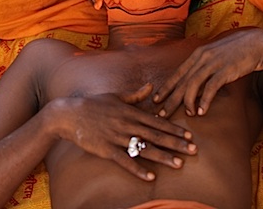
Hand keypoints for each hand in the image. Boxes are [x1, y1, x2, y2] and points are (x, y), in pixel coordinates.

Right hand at [49, 83, 196, 180]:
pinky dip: (138, 169)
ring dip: (163, 157)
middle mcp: (127, 124)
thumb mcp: (116, 96)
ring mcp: (117, 137)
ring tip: (179, 164)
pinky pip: (124, 161)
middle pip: (156, 135)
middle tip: (194, 150)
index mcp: (131, 112)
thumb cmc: (93, 104)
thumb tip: (151, 86)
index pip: (157, 121)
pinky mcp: (106, 149)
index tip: (189, 135)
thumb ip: (136, 95)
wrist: (68, 114)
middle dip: (176, 143)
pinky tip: (150, 176)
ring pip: (144, 149)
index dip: (174, 129)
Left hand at [153, 28, 262, 117]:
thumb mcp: (214, 55)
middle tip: (161, 114)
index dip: (166, 88)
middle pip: (182, 82)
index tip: (156, 101)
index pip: (177, 73)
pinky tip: (201, 111)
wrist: (256, 43)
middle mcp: (202, 57)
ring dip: (188, 102)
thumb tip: (193, 81)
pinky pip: (211, 87)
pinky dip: (204, 100)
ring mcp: (213, 63)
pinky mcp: (226, 70)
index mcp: (197, 54)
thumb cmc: (235, 51)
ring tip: (187, 114)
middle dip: (170, 100)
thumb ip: (203, 65)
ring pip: (193, 84)